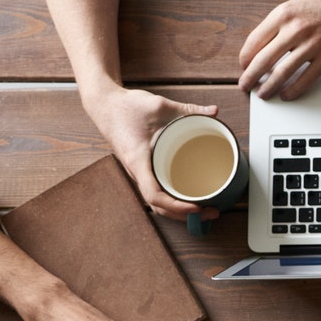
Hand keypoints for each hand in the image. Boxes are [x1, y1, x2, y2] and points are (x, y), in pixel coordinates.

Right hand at [81, 87, 219, 219]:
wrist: (105, 105)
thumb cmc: (125, 107)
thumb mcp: (160, 105)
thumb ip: (189, 110)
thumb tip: (214, 112)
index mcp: (138, 160)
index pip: (154, 194)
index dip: (176, 206)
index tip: (197, 207)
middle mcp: (137, 171)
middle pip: (158, 206)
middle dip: (184, 215)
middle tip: (213, 212)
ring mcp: (139, 172)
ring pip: (157, 202)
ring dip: (179, 211)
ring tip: (206, 210)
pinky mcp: (143, 168)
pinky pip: (157, 191)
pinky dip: (173, 199)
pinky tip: (191, 197)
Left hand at [238, 0, 320, 99]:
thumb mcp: (297, 3)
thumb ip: (280, 21)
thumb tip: (264, 43)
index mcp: (284, 14)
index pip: (254, 41)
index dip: (245, 58)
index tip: (243, 65)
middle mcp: (295, 29)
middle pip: (263, 60)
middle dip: (250, 77)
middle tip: (245, 85)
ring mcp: (312, 45)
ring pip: (281, 73)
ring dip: (269, 87)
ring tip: (263, 94)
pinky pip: (305, 79)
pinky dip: (293, 90)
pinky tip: (286, 94)